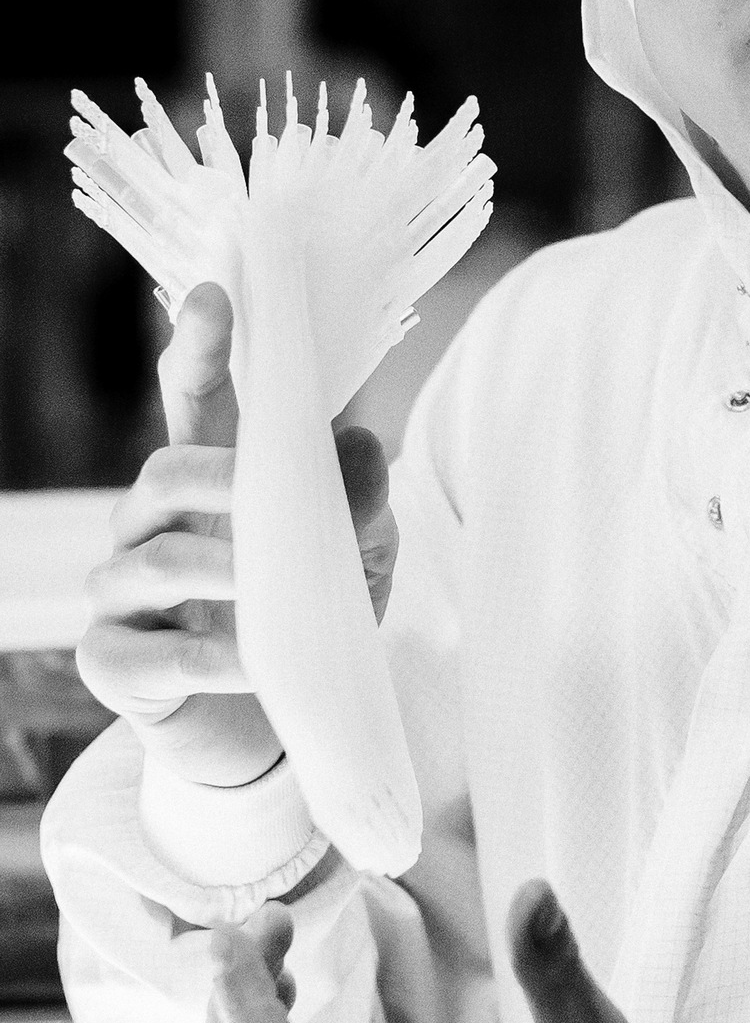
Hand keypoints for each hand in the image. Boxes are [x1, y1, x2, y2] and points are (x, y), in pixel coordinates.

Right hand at [75, 282, 398, 788]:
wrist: (276, 729)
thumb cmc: (307, 617)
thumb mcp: (361, 553)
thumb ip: (363, 498)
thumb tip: (356, 442)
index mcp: (210, 477)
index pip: (193, 395)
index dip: (198, 343)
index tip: (215, 293)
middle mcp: (153, 523)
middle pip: (163, 470)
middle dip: (219, 482)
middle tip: (271, 508)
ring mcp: (124, 594)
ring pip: (152, 561)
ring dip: (219, 575)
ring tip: (269, 598)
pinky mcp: (114, 665)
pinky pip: (150, 655)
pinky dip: (210, 661)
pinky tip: (253, 669)